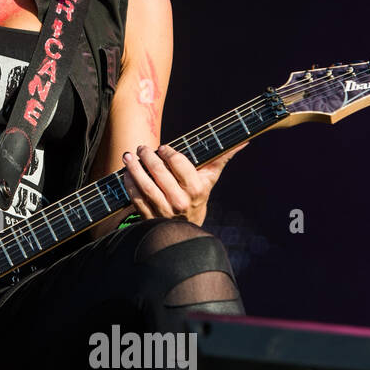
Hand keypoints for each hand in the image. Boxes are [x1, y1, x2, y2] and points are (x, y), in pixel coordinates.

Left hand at [121, 142, 246, 226]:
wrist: (187, 226)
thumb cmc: (198, 195)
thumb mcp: (210, 178)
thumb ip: (222, 158)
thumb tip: (243, 142)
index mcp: (197, 189)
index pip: (179, 163)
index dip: (168, 153)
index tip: (162, 148)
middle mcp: (181, 201)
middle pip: (159, 173)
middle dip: (147, 157)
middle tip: (141, 148)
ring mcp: (164, 210)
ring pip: (145, 186)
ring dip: (133, 169)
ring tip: (128, 157)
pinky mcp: (150, 217)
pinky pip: (136, 198)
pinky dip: (129, 184)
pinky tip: (126, 173)